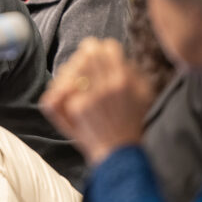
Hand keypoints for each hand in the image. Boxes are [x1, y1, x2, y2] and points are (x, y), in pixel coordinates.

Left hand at [40, 38, 153, 166]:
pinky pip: (57, 91)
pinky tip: (63, 95)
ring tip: (74, 82)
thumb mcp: (145, 94)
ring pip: (68, 69)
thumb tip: (115, 53)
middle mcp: (105, 86)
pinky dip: (57, 92)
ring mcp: (88, 98)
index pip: (107, 47)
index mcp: (124, 79)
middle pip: (87, 54)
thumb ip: (133, 70)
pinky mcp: (74, 111)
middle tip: (84, 65)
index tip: (100, 56)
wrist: (121, 154)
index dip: (102, 49)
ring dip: (69, 73)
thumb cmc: (134, 123)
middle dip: (84, 57)